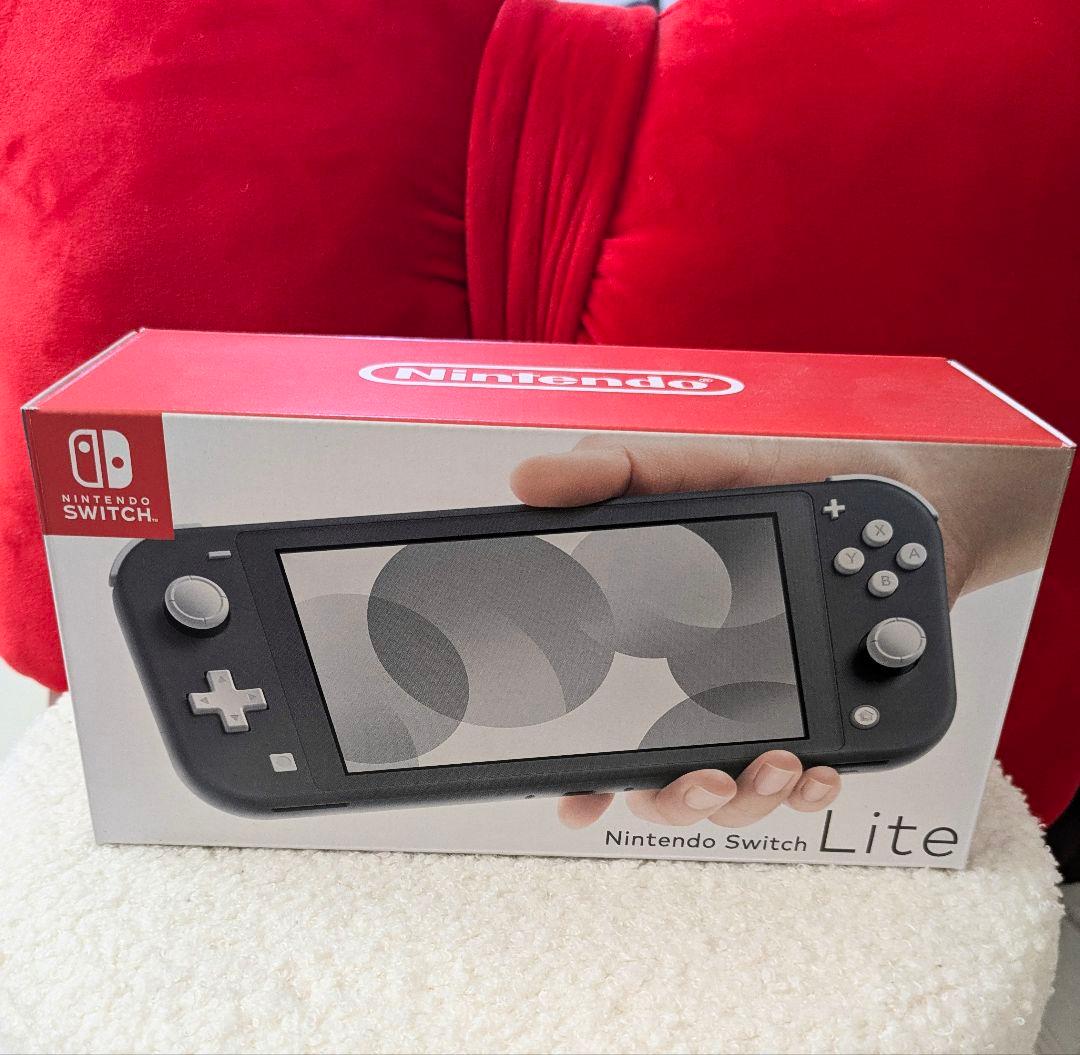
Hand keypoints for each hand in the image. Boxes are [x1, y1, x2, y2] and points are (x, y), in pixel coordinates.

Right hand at [511, 433, 1054, 828]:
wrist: (888, 504)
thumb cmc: (781, 485)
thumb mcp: (691, 469)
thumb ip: (613, 474)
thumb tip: (524, 482)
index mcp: (651, 642)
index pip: (601, 724)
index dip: (583, 774)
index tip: (577, 797)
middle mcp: (698, 692)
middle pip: (664, 782)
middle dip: (676, 800)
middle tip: (702, 779)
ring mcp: (761, 713)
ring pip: (732, 796)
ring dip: (744, 801)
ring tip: (772, 766)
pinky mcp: (824, 723)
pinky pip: (804, 782)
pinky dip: (806, 791)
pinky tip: (816, 770)